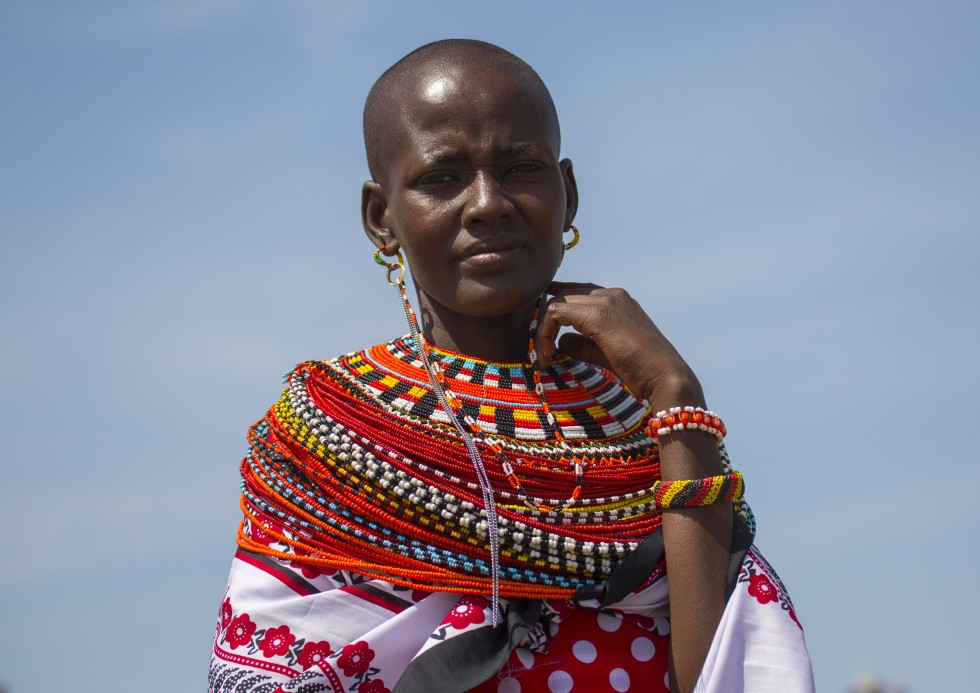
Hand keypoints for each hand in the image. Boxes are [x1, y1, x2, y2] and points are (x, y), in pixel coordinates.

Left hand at [537, 282, 705, 410]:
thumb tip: (560, 341)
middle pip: (562, 293)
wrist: (665, 376)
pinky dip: (545, 332)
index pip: (576, 293)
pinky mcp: (598, 315)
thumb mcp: (604, 352)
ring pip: (556, 300)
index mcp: (616, 299)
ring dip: (542, 329)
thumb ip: (582, 343)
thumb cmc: (640, 369)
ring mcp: (606, 301)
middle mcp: (611, 294)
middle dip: (544, 320)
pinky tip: (548, 355)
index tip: (542, 334)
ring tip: (543, 356)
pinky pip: (556, 312)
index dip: (554, 309)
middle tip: (539, 349)